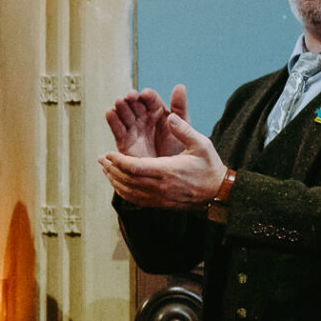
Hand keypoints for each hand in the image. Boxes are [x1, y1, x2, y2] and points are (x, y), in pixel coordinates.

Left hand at [100, 113, 228, 208]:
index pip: (135, 168)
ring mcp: (160, 198)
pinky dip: (123, 192)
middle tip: (101, 159)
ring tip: (105, 169)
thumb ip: (184, 130)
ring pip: (129, 192)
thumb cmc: (210, 166)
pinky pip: (136, 201)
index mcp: (168, 171)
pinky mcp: (160, 204)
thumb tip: (169, 116)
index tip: (108, 153)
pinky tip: (118, 184)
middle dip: (112, 169)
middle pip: (128, 180)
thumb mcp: (201, 144)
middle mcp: (161, 186)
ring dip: (114, 181)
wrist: (219, 193)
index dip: (119, 161)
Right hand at [105, 85, 188, 158]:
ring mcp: (133, 130)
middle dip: (132, 100)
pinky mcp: (124, 142)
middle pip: (135, 105)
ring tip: (119, 101)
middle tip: (130, 96)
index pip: (151, 100)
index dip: (148, 96)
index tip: (145, 94)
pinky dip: (112, 121)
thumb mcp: (184, 125)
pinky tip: (109, 112)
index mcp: (159, 113)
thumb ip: (180, 107)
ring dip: (121, 107)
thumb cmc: (180, 149)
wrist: (173, 174)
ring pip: (125, 115)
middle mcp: (144, 119)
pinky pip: (117, 130)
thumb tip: (180, 86)